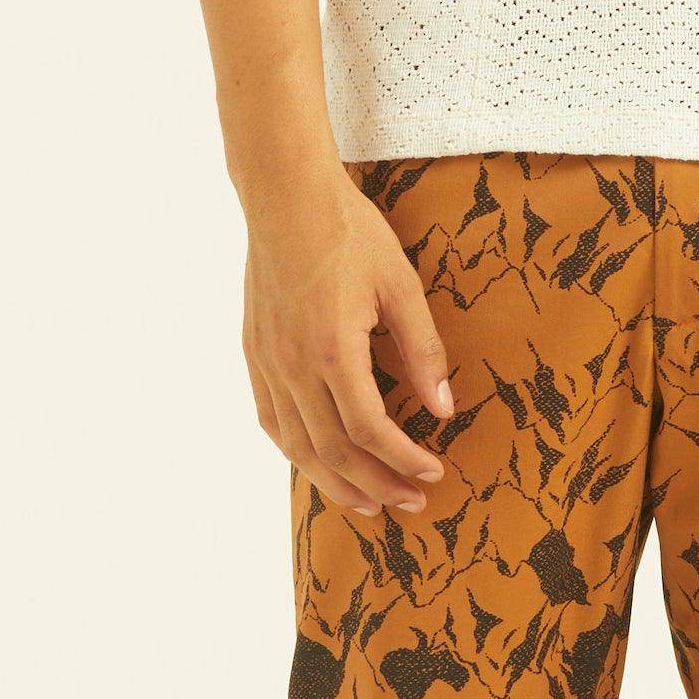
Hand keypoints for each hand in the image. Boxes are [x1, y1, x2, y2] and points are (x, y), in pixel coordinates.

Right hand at [241, 169, 455, 518]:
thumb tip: (444, 409)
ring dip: (335, 482)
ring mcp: (268, 363)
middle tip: (412, 501)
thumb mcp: (401, 287)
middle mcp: (294, 366)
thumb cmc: (349, 233)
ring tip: (369, 502)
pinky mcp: (253, 354)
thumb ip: (423, 352)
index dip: (403, 461)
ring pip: (297, 447)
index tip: (433, 472)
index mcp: (334, 350)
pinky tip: (320, 462)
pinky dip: (297, 452)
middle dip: (377, 484)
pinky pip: (271, 421)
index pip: (371, 431)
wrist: (286, 197)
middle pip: (334, 451)